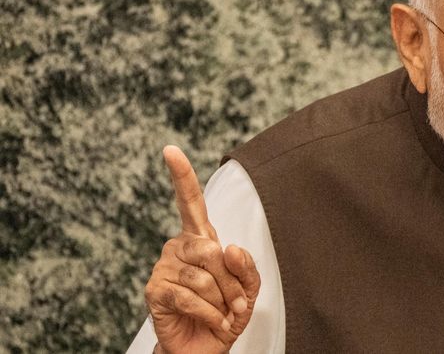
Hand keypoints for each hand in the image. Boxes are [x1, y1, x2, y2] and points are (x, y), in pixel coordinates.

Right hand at [144, 145, 260, 353]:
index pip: (190, 202)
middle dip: (231, 282)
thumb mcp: (248, 289)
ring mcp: (164, 268)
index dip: (181, 176)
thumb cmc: (226, 313)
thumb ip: (246, 267)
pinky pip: (190, 297)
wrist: (206, 347)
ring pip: (203, 278)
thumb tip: (229, 247)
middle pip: (211, 250)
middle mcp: (178, 248)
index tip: (170, 150)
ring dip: (222, 302)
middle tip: (236, 303)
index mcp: (201, 239)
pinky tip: (211, 321)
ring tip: (223, 314)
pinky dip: (209, 313)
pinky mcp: (155, 291)